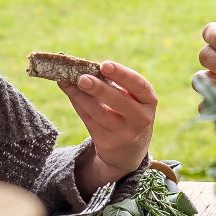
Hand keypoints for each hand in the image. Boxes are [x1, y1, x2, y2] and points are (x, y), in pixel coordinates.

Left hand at [57, 61, 157, 187]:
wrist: (129, 151)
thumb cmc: (128, 113)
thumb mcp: (132, 100)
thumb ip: (115, 84)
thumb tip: (83, 66)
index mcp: (149, 101)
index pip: (139, 85)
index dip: (122, 74)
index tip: (104, 65)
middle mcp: (140, 119)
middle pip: (119, 101)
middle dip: (99, 89)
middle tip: (82, 78)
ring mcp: (124, 133)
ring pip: (99, 112)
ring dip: (81, 96)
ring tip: (67, 81)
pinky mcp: (107, 143)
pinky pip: (89, 120)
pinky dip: (77, 103)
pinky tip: (69, 91)